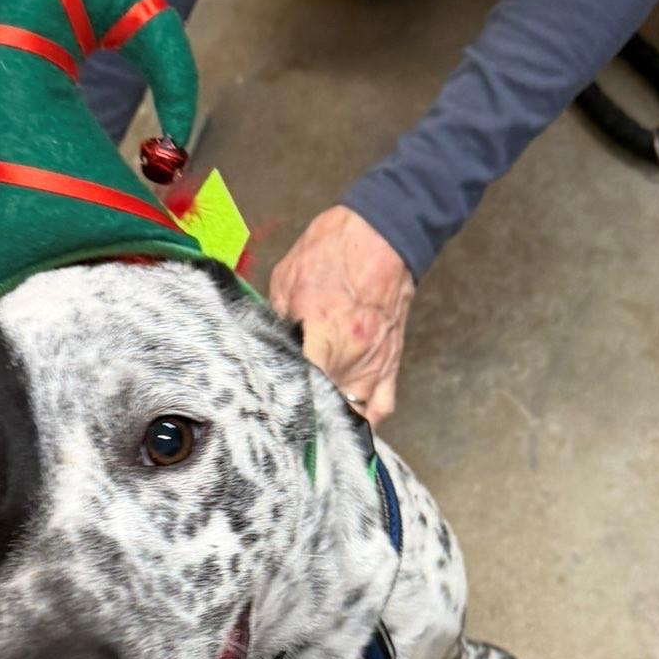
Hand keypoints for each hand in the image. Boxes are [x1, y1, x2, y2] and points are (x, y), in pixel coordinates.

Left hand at [269, 205, 413, 425]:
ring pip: (352, 416)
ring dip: (333, 421)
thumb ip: (276, 320)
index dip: (283, 406)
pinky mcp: (390, 364)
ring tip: (313, 424)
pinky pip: (382, 407)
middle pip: (324, 409)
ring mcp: (373, 366)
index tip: (269, 412)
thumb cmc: (334, 250)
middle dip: (304, 416)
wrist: (383, 234)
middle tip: (284, 418)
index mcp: (322, 337)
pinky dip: (366, 419)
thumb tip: (268, 345)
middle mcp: (351, 359)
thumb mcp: (286, 280)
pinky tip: (349, 419)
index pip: (301, 391)